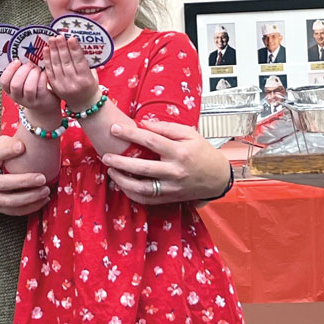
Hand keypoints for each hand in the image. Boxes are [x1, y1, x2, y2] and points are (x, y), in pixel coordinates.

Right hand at [0, 59, 59, 119]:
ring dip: (33, 74)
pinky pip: (40, 88)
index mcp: (10, 91)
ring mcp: (29, 101)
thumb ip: (19, 72)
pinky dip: (42, 77)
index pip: (4, 81)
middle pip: (16, 84)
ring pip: (28, 87)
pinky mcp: (41, 100)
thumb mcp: (22, 83)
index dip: (9, 70)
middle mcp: (18, 97)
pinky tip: (44, 73)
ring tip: (37, 69)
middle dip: (23, 71)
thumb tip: (21, 55)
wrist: (44, 106)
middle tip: (30, 64)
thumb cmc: (32, 89)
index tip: (17, 61)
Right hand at [0, 135, 50, 215]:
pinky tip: (44, 200)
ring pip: (11, 201)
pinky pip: (15, 212)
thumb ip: (2, 143)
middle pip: (4, 184)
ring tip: (46, 190)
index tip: (22, 146)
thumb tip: (25, 139)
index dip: (7, 151)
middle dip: (25, 181)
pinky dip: (31, 207)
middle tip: (42, 177)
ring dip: (31, 197)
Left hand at [44, 36, 99, 108]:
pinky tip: (46, 49)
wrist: (84, 103)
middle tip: (59, 36)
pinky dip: (47, 59)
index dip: (75, 49)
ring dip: (53, 51)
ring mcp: (63, 85)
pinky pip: (50, 70)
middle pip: (66, 62)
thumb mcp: (93, 75)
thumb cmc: (90, 85)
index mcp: (86, 80)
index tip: (71, 38)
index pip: (79, 61)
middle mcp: (74, 83)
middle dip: (62, 47)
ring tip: (52, 39)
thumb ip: (86, 62)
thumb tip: (78, 44)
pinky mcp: (55, 86)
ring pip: (57, 65)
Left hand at [101, 119, 229, 204]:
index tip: (115, 129)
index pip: (151, 141)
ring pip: (142, 188)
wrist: (217, 178)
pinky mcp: (169, 198)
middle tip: (106, 156)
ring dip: (123, 181)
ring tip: (111, 171)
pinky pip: (146, 199)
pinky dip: (132, 194)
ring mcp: (172, 188)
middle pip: (143, 168)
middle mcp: (175, 172)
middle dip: (121, 162)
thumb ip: (166, 128)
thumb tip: (143, 124)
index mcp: (180, 152)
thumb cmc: (202, 152)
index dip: (131, 134)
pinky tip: (122, 184)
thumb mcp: (189, 134)